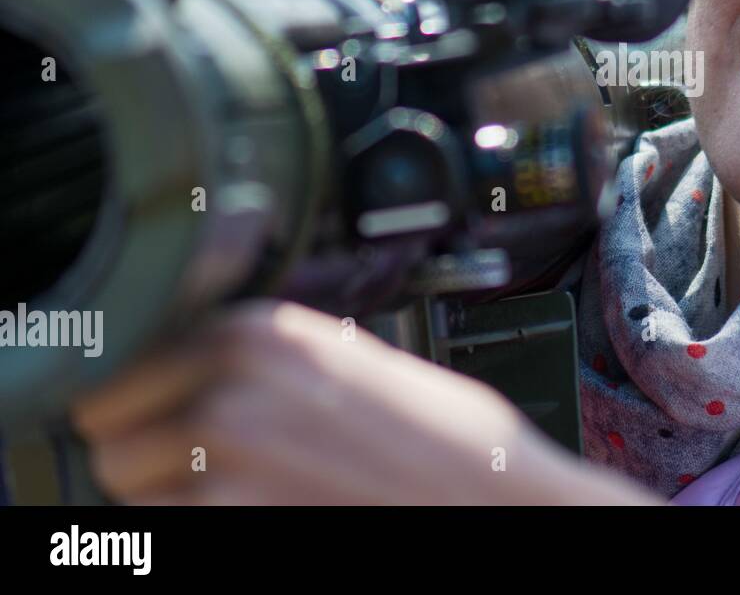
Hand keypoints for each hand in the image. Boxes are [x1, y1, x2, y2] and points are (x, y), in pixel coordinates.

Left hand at [70, 300, 662, 504]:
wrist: (503, 506)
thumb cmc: (450, 442)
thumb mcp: (359, 359)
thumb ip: (273, 352)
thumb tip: (199, 353)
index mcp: (264, 333)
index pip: (126, 355)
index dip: (136, 389)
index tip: (148, 407)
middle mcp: (234, 390)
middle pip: (108, 428)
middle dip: (140, 448)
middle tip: (193, 463)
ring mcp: (231, 469)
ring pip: (127, 491)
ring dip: (163, 496)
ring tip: (235, 493)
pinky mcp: (237, 530)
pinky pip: (166, 534)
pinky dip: (200, 527)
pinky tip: (262, 516)